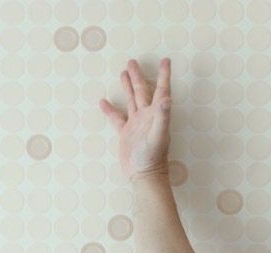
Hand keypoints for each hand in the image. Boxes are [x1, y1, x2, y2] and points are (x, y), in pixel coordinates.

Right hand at [98, 57, 172, 181]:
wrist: (144, 174)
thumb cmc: (154, 157)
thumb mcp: (158, 135)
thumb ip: (163, 117)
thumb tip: (167, 100)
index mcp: (156, 114)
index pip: (161, 90)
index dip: (163, 76)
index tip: (166, 61)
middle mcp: (146, 116)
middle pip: (142, 91)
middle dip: (138, 76)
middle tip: (132, 62)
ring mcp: (136, 124)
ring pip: (131, 100)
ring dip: (127, 87)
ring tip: (123, 73)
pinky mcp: (126, 133)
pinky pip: (117, 118)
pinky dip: (110, 110)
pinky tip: (104, 102)